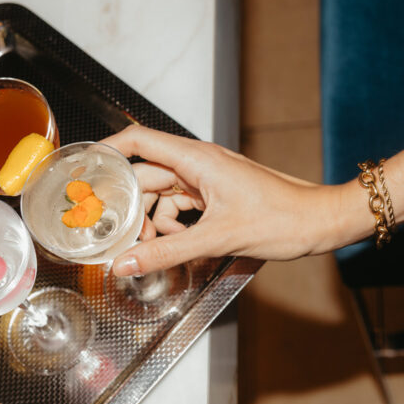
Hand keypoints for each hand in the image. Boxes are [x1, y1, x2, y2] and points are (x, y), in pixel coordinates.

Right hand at [101, 125, 353, 275]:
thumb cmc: (284, 218)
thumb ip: (168, 252)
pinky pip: (184, 208)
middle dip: (130, 207)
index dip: (106, 152)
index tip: (83, 171)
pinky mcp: (219, 197)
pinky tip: (181, 247)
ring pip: (164, 196)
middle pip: (146, 176)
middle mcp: (200, 164)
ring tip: (155, 250)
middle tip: (115, 235)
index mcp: (197, 159)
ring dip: (155, 223)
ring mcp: (210, 180)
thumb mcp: (219, 239)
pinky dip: (176, 228)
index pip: (138, 141)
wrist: (320, 222)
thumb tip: (127, 262)